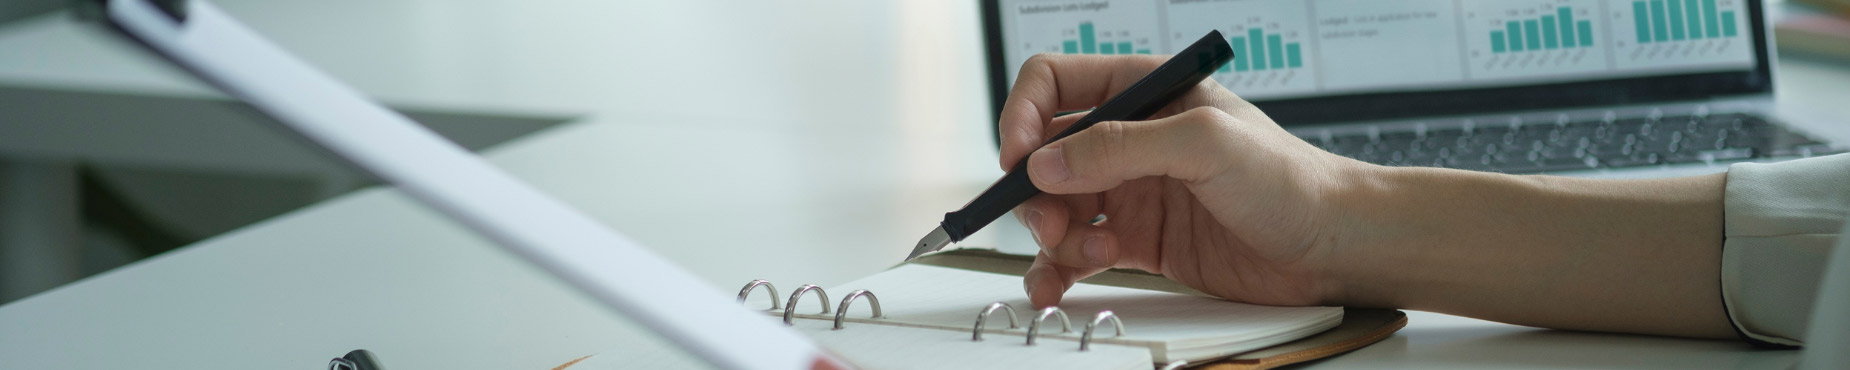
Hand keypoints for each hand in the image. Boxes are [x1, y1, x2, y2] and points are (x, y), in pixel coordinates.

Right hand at [999, 54, 1363, 307]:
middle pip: (1044, 155)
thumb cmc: (1292, 179)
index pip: (1054, 85)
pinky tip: (1058, 285)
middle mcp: (1131, 139)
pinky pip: (1075, 253)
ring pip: (1054, 209)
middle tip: (1052, 222)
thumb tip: (1046, 162)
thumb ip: (1121, 147)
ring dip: (1051, 236)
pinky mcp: (1138, 241)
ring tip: (1086, 254)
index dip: (1023, 117)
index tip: (1019, 158)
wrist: (1332, 247)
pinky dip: (1056, 271)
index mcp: (1144, 92)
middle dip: (1034, 191)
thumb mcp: (1205, 143)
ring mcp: (1131, 192)